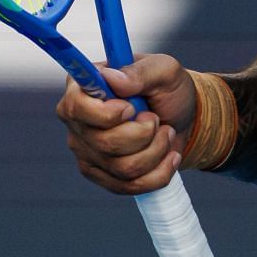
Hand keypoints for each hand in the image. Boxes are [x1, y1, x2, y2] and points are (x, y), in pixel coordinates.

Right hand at [55, 54, 195, 195]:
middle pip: (106, 143)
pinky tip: (168, 156)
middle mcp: (78, 122)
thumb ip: (139, 72)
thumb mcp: (163, 70)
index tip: (131, 108)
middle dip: (144, 133)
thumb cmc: (167, 90)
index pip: (76, 108)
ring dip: (157, 150)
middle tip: (156, 118)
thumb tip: (112, 78)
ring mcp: (87, 152)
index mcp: (82, 88)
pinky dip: (159, 173)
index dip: (108, 114)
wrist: (181, 119)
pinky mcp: (101, 176)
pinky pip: (130, 186)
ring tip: (165, 133)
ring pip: (123, 168)